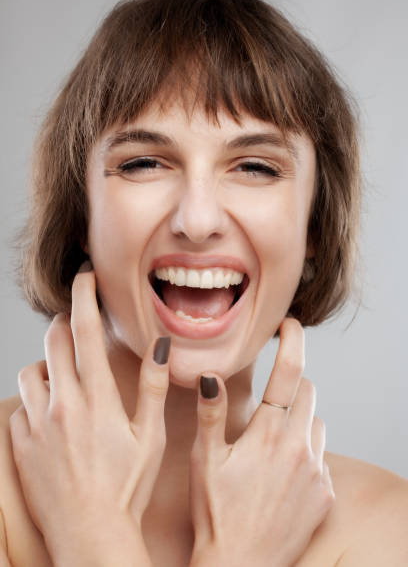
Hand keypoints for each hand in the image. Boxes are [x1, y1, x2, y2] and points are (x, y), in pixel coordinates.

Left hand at [9, 261, 170, 563]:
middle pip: (54, 340)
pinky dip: (35, 393)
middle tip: (77, 322)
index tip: (85, 276)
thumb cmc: (127, 488)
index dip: (85, 296)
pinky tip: (51, 406)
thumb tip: (160, 346)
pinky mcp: (22, 443)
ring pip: (33, 369)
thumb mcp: (151, 437)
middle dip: (64, 321)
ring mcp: (38, 423)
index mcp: (97, 398)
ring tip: (66, 371)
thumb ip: (154, 387)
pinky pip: (20, 402)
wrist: (90, 535)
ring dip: (49, 361)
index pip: (86, 330)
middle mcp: (63, 404)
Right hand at [189, 317, 334, 566]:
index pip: (288, 372)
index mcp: (268, 434)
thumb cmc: (216, 514)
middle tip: (268, 396)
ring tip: (272, 438)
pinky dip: (306, 450)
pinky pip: (322, 455)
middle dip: (291, 383)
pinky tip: (283, 469)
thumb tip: (210, 375)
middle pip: (307, 392)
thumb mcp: (205, 460)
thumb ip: (211, 414)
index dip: (291, 340)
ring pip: (316, 422)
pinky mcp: (325, 493)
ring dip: (300, 418)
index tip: (289, 323)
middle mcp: (299, 448)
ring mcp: (316, 471)